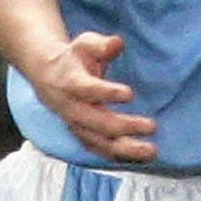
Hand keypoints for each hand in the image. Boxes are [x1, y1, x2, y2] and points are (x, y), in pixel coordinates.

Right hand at [31, 32, 155, 162]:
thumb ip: (102, 45)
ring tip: (152, 151)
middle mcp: (72, 108)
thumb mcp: (85, 44)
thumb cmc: (74, 58)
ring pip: (99, 142)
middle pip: (96, 122)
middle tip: (152, 126)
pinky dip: (119, 156)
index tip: (129, 93)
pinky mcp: (83, 135)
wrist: (48, 76)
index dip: (106, 93)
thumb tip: (117, 43)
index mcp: (70, 83)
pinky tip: (141, 158)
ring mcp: (77, 125)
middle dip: (124, 126)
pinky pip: (100, 150)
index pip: (87, 90)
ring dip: (125, 149)